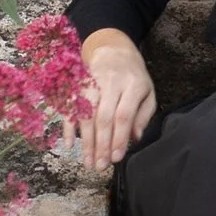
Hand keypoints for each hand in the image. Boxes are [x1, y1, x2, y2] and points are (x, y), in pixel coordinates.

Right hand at [77, 30, 157, 174]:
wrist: (113, 49)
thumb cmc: (133, 77)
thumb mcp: (147, 92)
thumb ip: (143, 115)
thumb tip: (134, 138)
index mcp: (133, 85)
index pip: (124, 115)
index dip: (119, 138)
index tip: (116, 158)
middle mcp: (111, 82)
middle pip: (104, 117)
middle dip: (101, 145)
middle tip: (99, 166)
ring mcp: (92, 82)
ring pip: (86, 114)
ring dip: (85, 141)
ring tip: (87, 162)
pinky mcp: (77, 84)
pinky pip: (70, 107)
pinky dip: (68, 126)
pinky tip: (68, 144)